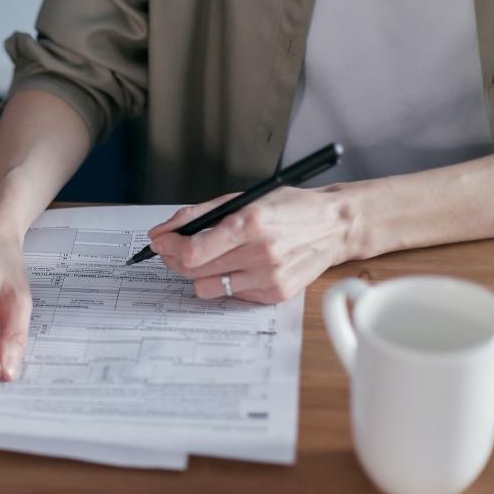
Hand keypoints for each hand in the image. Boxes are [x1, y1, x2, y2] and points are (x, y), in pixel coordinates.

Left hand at [147, 186, 357, 302]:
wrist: (334, 226)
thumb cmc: (288, 208)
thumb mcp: (243, 199)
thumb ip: (198, 215)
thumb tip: (162, 231)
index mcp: (249, 224)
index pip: (192, 251)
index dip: (168, 248)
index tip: (159, 242)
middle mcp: (260, 254)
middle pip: (194, 271)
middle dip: (174, 259)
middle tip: (172, 249)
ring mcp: (269, 277)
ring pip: (208, 288)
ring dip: (198, 273)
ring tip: (206, 258)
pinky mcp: (275, 294)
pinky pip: (231, 294)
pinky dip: (225, 280)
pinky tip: (237, 265)